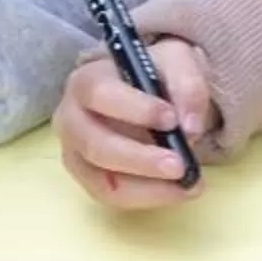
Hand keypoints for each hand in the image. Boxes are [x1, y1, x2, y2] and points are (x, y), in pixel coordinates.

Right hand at [55, 39, 215, 208]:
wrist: (150, 95)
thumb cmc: (155, 76)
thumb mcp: (177, 62)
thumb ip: (187, 86)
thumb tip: (190, 128)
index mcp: (86, 81)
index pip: (100, 94)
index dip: (135, 109)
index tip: (172, 120)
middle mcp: (71, 120)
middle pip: (95, 145)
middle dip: (140, 159)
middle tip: (181, 165)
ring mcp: (77, 155)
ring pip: (103, 181)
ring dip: (148, 188)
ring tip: (188, 185)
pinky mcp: (91, 180)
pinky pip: (114, 197)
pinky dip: (148, 197)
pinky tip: (177, 190)